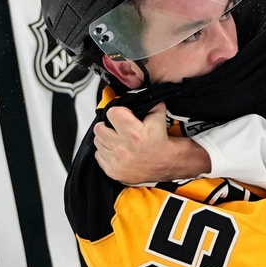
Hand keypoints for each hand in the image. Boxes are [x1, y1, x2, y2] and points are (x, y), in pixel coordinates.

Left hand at [94, 103, 209, 184]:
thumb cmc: (162, 143)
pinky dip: (106, 152)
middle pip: (100, 127)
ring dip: (106, 138)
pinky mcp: (112, 171)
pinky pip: (99, 155)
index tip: (123, 115)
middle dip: (109, 125)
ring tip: (119, 139)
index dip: (118, 112)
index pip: (111, 113)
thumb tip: (136, 96)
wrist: (167, 166)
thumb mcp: (160, 119)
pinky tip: (118, 151)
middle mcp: (123, 148)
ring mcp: (116, 161)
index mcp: (134, 133)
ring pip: (98, 141)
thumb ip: (149, 104)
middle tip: (118, 127)